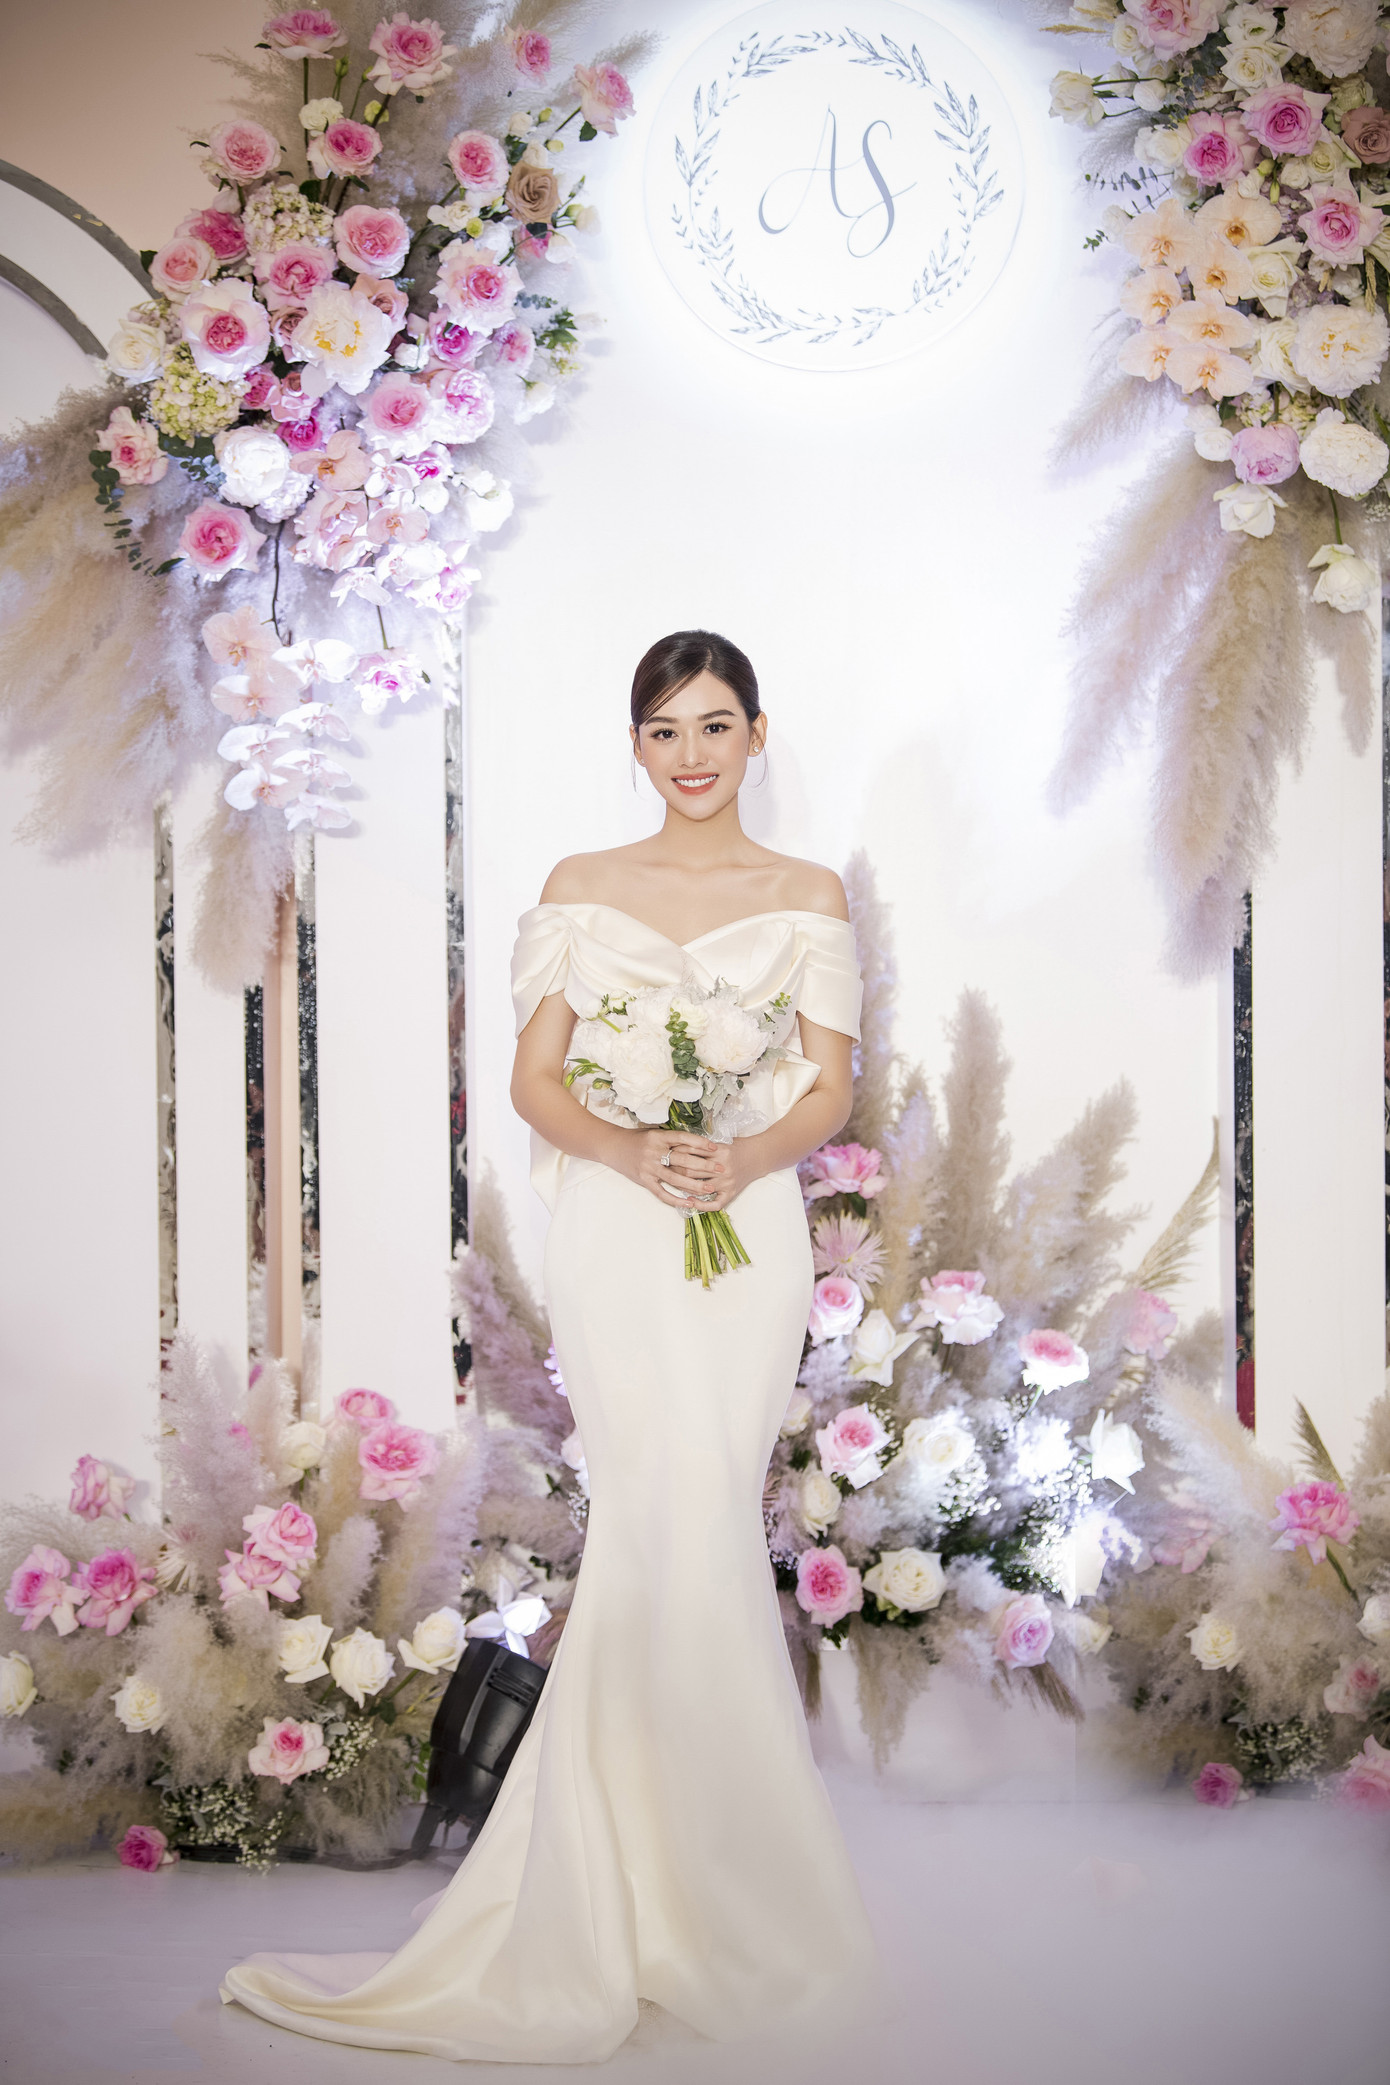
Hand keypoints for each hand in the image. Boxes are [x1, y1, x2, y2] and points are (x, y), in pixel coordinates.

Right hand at [608, 1129, 756, 1211]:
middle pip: (683, 1160)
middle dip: (704, 1165)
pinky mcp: (644, 1181)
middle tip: (721, 1168)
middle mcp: (654, 1152)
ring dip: (695, 1185)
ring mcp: (649, 1168)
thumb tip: (696, 1141)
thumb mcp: (654, 1132)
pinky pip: (662, 1193)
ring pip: (675, 1179)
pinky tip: (689, 1203)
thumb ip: (672, 1138)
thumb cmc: (636, 1138)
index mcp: (658, 1137)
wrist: (612, 1146)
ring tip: (710, 1188)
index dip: (700, 1143)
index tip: (715, 1147)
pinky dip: (676, 1199)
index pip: (683, 1139)